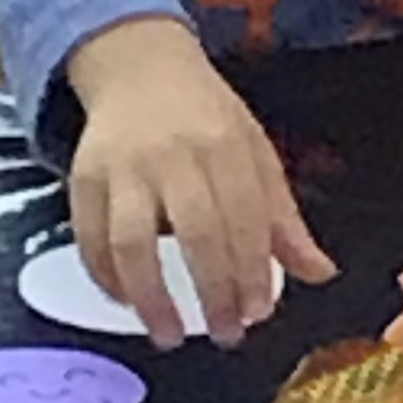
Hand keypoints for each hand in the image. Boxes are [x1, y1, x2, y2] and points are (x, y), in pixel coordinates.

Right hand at [64, 18, 334, 349]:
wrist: (138, 67)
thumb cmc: (204, 117)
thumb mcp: (254, 152)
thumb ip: (283, 218)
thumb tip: (320, 273)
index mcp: (223, 145)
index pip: (244, 217)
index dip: (252, 271)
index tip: (258, 311)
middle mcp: (171, 155)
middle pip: (194, 232)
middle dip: (212, 291)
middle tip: (225, 333)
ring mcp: (122, 167)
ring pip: (130, 240)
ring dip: (150, 297)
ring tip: (168, 334)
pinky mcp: (82, 177)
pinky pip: (89, 238)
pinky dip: (105, 277)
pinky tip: (127, 301)